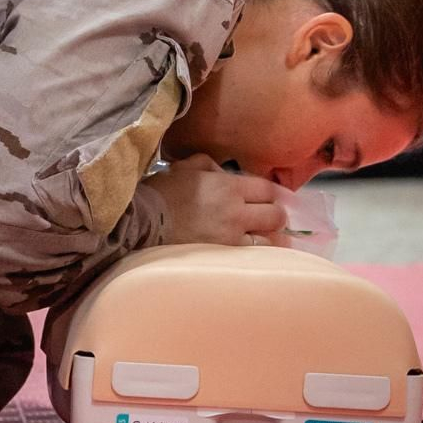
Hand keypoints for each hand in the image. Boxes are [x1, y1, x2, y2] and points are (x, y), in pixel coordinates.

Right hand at [148, 152, 287, 245]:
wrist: (146, 221)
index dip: (271, 193)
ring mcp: (232, 236)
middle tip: (270, 217)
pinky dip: (260, 253)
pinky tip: (260, 253)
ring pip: (270, 239)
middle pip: (276, 214)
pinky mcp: (225, 256)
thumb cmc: (164, 191)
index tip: (270, 197)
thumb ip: (210, 166)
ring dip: (272, 237)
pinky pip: (254, 255)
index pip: (267, 189)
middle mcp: (237, 211)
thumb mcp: (186, 167)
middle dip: (276, 214)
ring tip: (267, 237)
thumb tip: (225, 174)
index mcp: (228, 186)